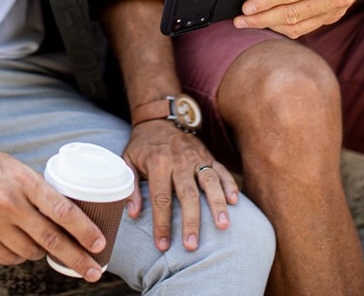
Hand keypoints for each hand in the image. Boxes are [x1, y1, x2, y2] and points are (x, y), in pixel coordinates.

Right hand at [0, 136, 108, 281]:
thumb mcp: (14, 167)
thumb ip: (35, 190)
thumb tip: (60, 213)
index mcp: (23, 181)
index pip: (62, 210)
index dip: (84, 230)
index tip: (99, 244)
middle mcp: (8, 203)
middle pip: (51, 240)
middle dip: (77, 258)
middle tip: (93, 270)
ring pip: (29, 252)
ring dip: (43, 253)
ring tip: (47, 247)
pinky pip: (6, 258)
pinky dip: (19, 257)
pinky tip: (22, 250)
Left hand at [122, 120, 238, 251]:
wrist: (160, 118)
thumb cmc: (142, 145)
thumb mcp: (128, 160)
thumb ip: (130, 186)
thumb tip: (133, 214)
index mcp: (158, 163)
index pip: (161, 198)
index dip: (162, 223)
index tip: (163, 245)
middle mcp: (179, 161)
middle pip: (187, 194)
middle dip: (190, 222)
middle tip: (192, 245)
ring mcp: (197, 158)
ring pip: (210, 182)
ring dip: (217, 204)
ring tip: (223, 226)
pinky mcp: (209, 155)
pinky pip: (222, 171)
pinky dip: (230, 185)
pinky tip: (235, 202)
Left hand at [235, 0, 363, 38]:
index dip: (268, 0)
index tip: (246, 6)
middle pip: (294, 13)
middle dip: (263, 18)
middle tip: (238, 20)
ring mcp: (338, 8)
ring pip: (300, 25)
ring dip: (271, 26)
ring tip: (247, 23)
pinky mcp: (335, 15)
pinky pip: (307, 27)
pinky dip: (285, 28)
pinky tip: (268, 22)